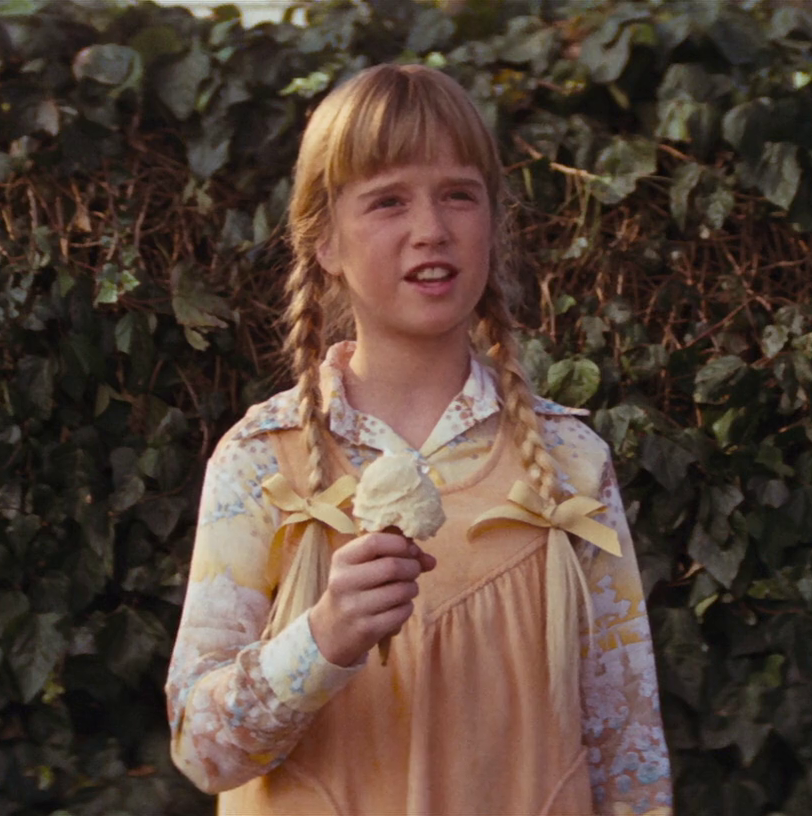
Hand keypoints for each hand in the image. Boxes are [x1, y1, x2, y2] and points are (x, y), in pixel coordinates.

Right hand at [309, 532, 435, 666]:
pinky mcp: (367, 629)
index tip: (411, 550)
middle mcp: (343, 581)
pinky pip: (402, 612)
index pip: (374, 542)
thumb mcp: (362, 567)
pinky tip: (398, 607)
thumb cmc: (353, 590)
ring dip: (412, 588)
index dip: (400, 544)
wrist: (330, 631)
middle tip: (413, 571)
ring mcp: (354, 607)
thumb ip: (395, 555)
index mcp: (342, 559)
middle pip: (392, 566)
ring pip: (401, 590)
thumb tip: (430, 561)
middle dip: (412, 567)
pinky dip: (407, 607)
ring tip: (405, 590)